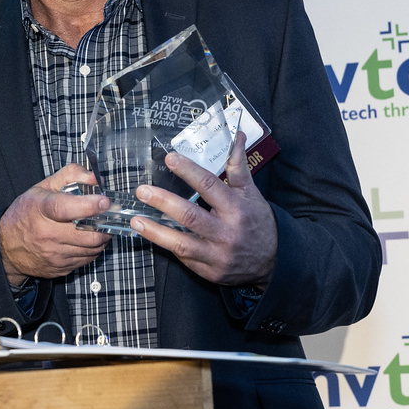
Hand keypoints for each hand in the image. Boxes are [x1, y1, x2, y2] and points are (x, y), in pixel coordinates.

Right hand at [0, 164, 110, 284]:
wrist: (7, 247)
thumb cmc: (26, 213)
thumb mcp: (43, 187)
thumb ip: (70, 175)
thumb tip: (94, 178)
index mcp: (41, 209)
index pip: (65, 208)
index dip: (88, 205)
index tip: (104, 201)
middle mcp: (47, 234)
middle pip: (88, 234)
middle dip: (105, 224)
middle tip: (109, 215)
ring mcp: (54, 254)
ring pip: (92, 248)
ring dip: (102, 237)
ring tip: (100, 226)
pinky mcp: (60, 268)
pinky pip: (87, 259)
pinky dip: (93, 249)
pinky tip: (88, 239)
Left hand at [131, 131, 277, 287]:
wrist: (273, 261)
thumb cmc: (256, 221)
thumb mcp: (251, 193)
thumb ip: (238, 166)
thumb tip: (237, 136)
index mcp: (236, 208)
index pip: (210, 185)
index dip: (189, 171)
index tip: (170, 158)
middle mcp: (226, 232)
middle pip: (190, 215)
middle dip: (163, 202)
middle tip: (142, 191)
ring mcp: (217, 254)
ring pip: (182, 243)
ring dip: (155, 231)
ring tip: (135, 220)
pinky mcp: (209, 271)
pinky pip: (184, 258)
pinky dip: (166, 246)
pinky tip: (151, 235)